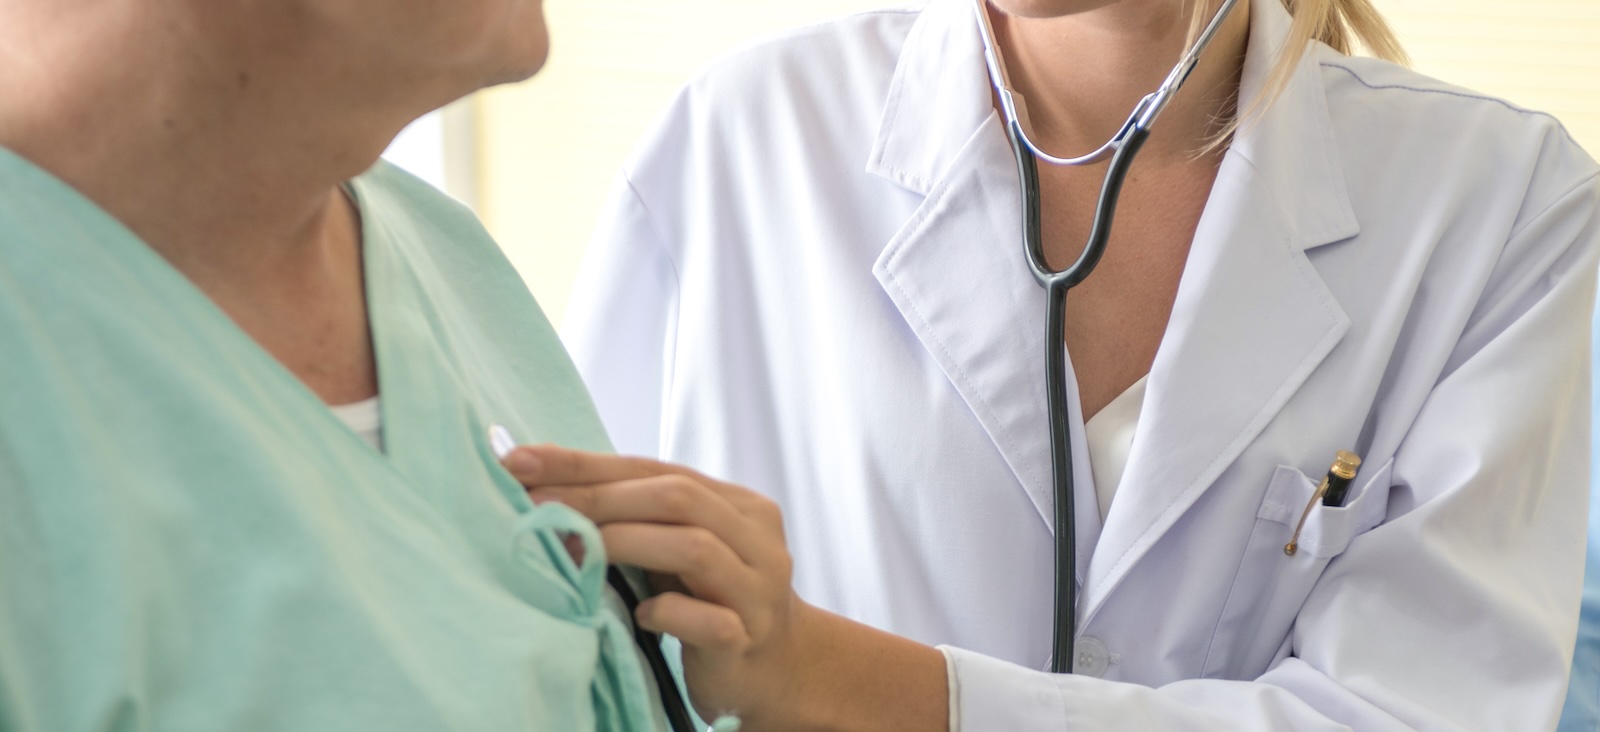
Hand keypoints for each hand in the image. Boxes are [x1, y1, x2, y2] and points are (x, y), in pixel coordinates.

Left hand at [501, 444, 816, 726]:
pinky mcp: (750, 636)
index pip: (655, 469)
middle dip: (598, 498)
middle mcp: (756, 537)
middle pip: (677, 497)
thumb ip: (640, 519)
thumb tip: (543, 489)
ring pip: (694, 547)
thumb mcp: (682, 550)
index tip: (520, 460)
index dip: (585, 462)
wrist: (777, 667)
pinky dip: (666, 612)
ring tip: (574, 553)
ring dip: (624, 543)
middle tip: (536, 506)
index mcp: (738, 504)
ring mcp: (758, 588)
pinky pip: (708, 619)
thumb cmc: (712, 601)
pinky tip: (640, 616)